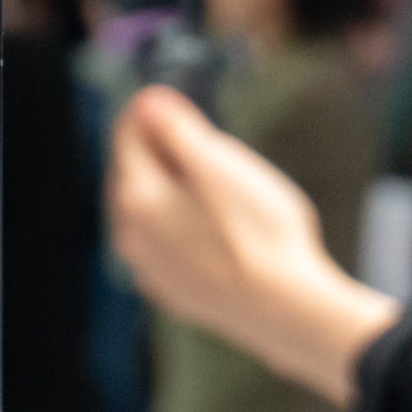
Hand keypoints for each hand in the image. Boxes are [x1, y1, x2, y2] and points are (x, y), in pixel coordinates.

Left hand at [107, 85, 400, 405]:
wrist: (284, 311)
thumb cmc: (259, 233)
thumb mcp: (221, 165)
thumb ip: (178, 130)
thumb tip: (148, 100)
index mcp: (136, 197)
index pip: (126, 136)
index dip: (152, 110)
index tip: (177, 101)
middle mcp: (129, 235)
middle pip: (132, 173)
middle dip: (159, 150)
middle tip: (198, 139)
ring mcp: (147, 267)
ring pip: (146, 210)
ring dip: (169, 188)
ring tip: (209, 181)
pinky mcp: (170, 289)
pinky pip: (163, 242)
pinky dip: (178, 223)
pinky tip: (211, 224)